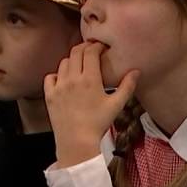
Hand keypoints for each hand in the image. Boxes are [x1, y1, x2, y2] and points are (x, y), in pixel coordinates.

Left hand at [45, 41, 139, 168]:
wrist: (77, 141)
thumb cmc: (98, 123)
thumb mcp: (116, 105)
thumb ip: (127, 86)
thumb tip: (136, 71)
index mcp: (89, 79)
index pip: (90, 52)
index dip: (96, 45)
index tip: (102, 47)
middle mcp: (72, 79)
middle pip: (76, 52)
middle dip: (84, 47)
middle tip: (91, 50)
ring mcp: (59, 86)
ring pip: (63, 63)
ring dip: (72, 60)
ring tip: (79, 65)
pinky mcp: (49, 95)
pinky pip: (50, 76)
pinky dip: (57, 74)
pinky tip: (64, 79)